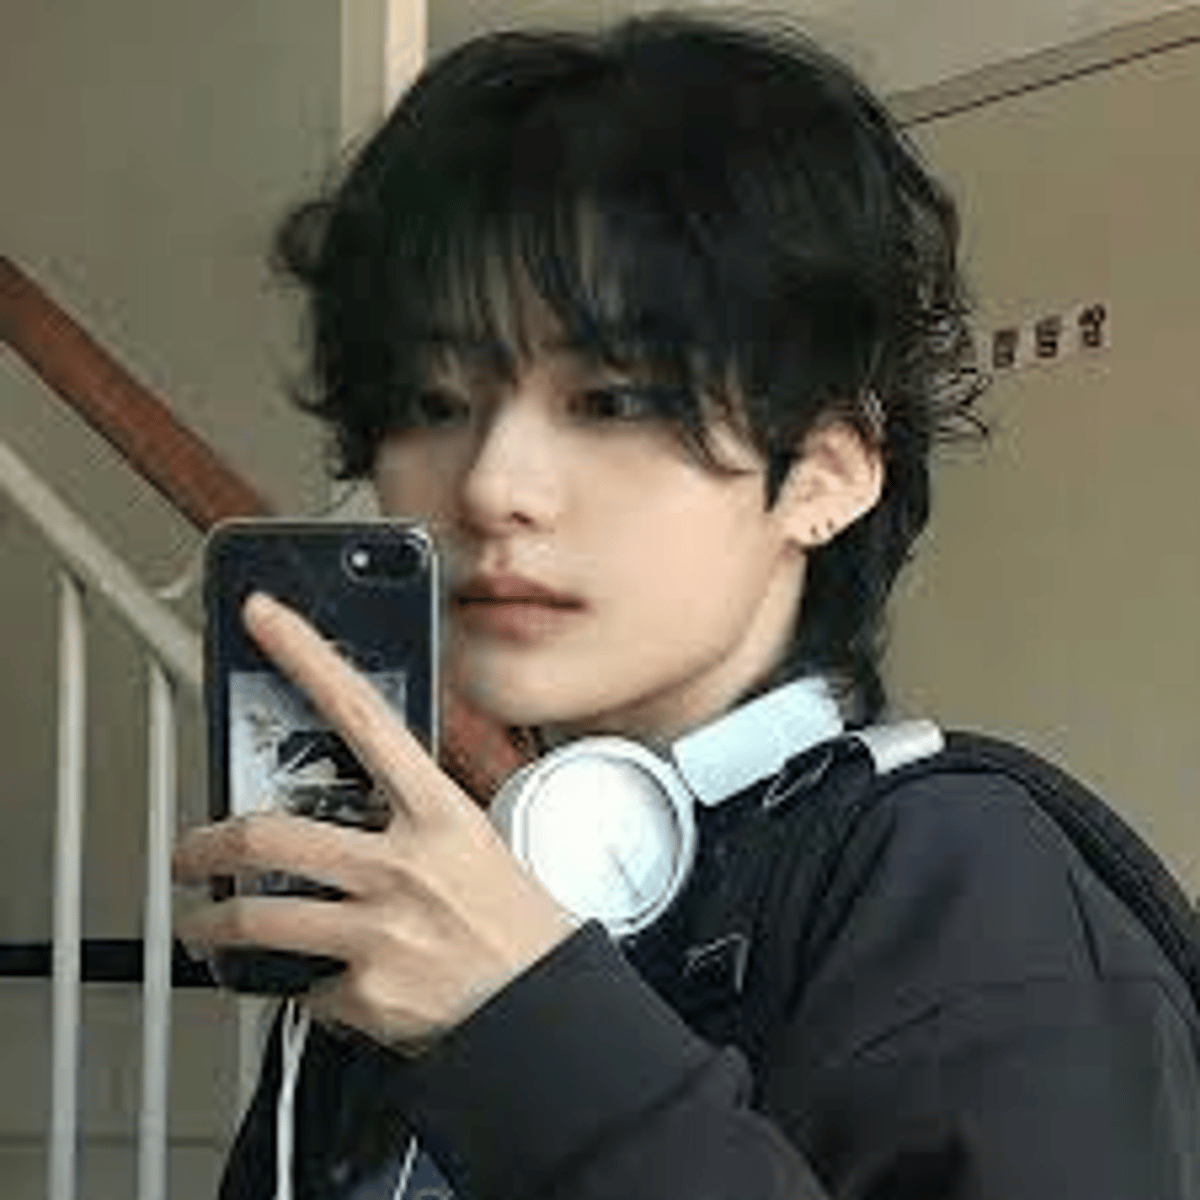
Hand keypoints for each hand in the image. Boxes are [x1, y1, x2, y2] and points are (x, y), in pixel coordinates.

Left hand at [173, 592, 576, 1051]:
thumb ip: (410, 824)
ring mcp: (381, 930)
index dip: (306, 656)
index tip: (264, 618)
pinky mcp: (365, 992)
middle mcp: (404, 864)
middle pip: (268, 833)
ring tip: (205, 927)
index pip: (362, 714)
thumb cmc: (519, 926)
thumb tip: (341, 816)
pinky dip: (306, 986)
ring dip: (212, 925)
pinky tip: (330, 984)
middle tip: (189, 853)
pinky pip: (303, 986)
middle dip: (204, 846)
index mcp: (440, 814)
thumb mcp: (477, 846)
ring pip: (256, 917)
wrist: (547, 1012)